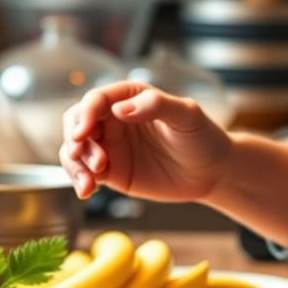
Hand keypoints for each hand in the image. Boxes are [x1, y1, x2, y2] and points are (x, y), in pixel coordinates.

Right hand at [59, 81, 231, 201]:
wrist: (212, 172)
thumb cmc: (203, 137)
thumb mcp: (187, 116)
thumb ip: (156, 106)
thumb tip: (121, 109)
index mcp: (130, 97)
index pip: (97, 99)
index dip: (85, 114)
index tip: (83, 132)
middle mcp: (114, 118)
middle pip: (76, 121)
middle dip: (74, 138)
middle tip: (85, 156)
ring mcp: (110, 145)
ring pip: (75, 149)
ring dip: (75, 164)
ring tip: (91, 181)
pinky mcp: (110, 171)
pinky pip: (84, 173)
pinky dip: (79, 181)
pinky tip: (87, 191)